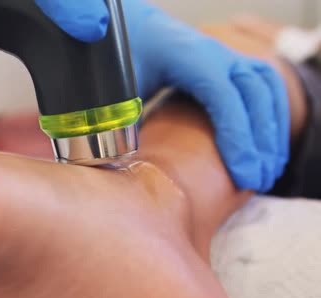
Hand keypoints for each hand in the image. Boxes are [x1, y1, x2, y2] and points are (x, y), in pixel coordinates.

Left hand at [121, 0, 289, 191]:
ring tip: (267, 170)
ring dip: (272, 128)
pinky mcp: (225, 62)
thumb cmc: (117, 57)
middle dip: (260, 139)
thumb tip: (116, 159)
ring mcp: (220, 53)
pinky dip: (271, 114)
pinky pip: (262, 83)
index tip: (241, 174)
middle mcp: (208, 50)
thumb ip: (113, 116)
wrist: (127, 31)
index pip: (221, 93)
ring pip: (265, 85)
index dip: (237, 135)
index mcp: (180, 54)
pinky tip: (267, 146)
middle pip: (252, 91)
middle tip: (255, 181)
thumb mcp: (110, 86)